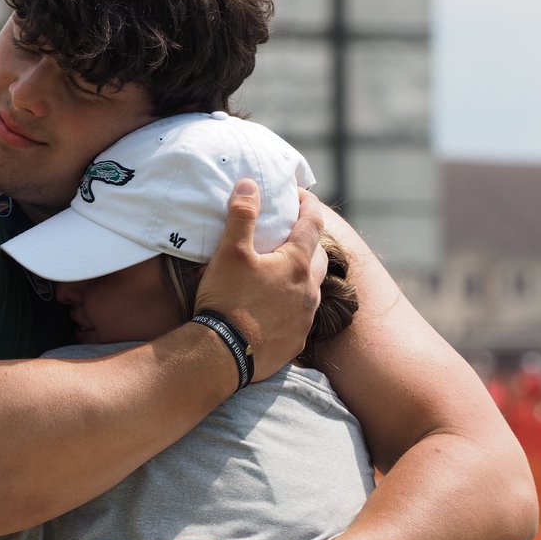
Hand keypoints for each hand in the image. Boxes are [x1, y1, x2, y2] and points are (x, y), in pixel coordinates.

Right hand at [193, 184, 326, 381]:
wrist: (223, 355)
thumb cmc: (227, 299)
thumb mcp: (230, 252)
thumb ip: (242, 216)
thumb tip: (250, 184)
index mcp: (296, 264)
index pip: (313, 224)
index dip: (309, 205)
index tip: (300, 196)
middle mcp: (308, 290)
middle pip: (317, 257)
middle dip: (308, 243)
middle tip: (290, 236)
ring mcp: (305, 318)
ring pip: (311, 289)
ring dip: (301, 277)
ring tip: (281, 274)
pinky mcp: (295, 341)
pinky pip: (300, 318)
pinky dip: (291, 307)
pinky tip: (274, 309)